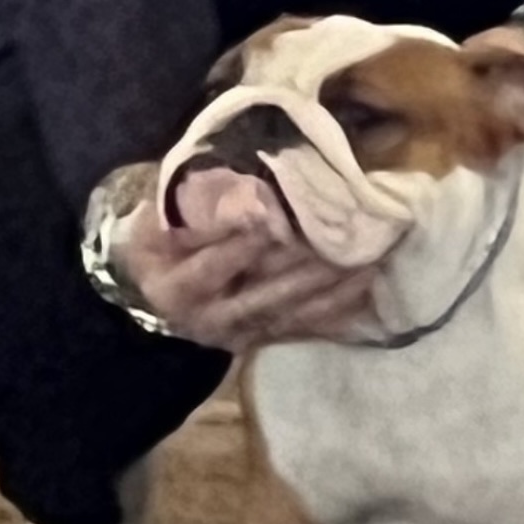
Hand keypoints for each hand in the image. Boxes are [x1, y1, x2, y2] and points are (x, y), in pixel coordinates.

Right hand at [110, 167, 376, 353]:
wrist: (156, 298)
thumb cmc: (160, 243)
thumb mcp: (156, 222)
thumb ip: (191, 205)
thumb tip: (241, 184)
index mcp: (175, 287)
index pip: (210, 267)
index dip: (241, 245)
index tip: (271, 218)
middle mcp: (208, 318)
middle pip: (261, 295)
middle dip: (303, 267)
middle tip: (341, 239)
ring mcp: (239, 334)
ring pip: (290, 312)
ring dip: (330, 288)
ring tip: (368, 260)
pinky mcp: (263, 339)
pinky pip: (305, 328)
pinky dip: (337, 309)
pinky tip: (366, 287)